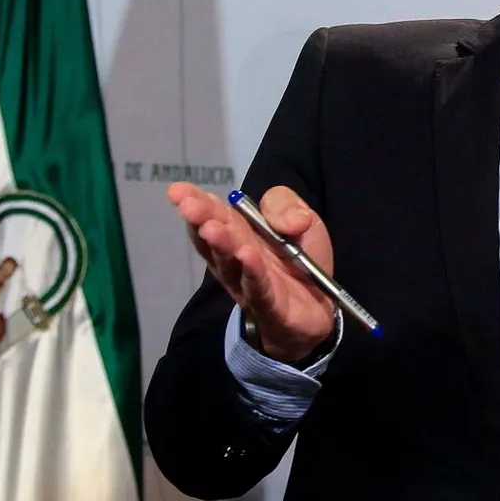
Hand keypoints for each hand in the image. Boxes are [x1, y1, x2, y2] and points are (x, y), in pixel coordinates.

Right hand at [168, 182, 335, 361]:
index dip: (198, 202)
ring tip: (211, 228)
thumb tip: (282, 216)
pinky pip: (259, 288)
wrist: (320, 310)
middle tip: (188, 205)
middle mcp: (236, 259)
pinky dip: (252, 271)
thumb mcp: (305, 223)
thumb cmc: (303, 263)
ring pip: (231, 263)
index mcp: (241, 234)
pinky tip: (246, 256)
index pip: (216, 216)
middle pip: (217, 238)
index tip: (179, 191)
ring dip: (221, 244)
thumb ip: (288, 209)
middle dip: (203, 219)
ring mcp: (248, 284)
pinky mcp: (270, 305)